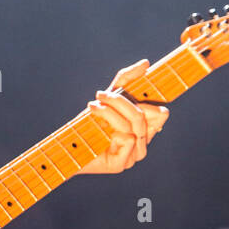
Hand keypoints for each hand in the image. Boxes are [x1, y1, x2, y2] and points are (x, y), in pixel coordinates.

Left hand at [80, 59, 168, 174]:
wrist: (67, 149)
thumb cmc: (89, 124)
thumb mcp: (109, 97)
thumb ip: (126, 80)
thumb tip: (146, 63)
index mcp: (145, 130)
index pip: (162, 113)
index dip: (149, 98)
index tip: (122, 89)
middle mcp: (143, 144)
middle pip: (146, 114)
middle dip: (121, 100)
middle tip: (101, 94)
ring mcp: (134, 156)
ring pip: (135, 124)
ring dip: (110, 111)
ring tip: (93, 105)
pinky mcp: (121, 164)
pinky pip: (127, 139)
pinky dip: (110, 126)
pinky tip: (95, 125)